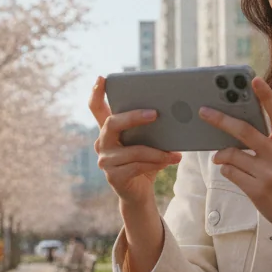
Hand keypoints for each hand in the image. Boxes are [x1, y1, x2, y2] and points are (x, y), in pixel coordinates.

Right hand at [89, 76, 182, 207]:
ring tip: (175, 152)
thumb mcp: (145, 142)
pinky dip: (156, 163)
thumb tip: (172, 113)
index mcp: (108, 131)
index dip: (96, 93)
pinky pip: (137, 166)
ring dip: (157, 151)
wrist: (138, 193)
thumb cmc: (144, 161)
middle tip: (155, 113)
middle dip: (134, 117)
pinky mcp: (113, 177)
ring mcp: (105, 161)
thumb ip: (149, 128)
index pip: (96, 108)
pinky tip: (170, 161)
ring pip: (133, 150)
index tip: (101, 78)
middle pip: (112, 123)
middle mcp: (101, 143)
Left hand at [200, 78, 271, 271]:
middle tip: (204, 111)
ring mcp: (269, 174)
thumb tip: (236, 132)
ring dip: (221, 154)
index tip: (253, 80)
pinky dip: (225, 169)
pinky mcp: (257, 190)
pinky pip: (229, 172)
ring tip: (220, 155)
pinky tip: (230, 170)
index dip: (266, 96)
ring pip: (231, 154)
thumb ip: (271, 143)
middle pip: (244, 131)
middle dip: (220, 119)